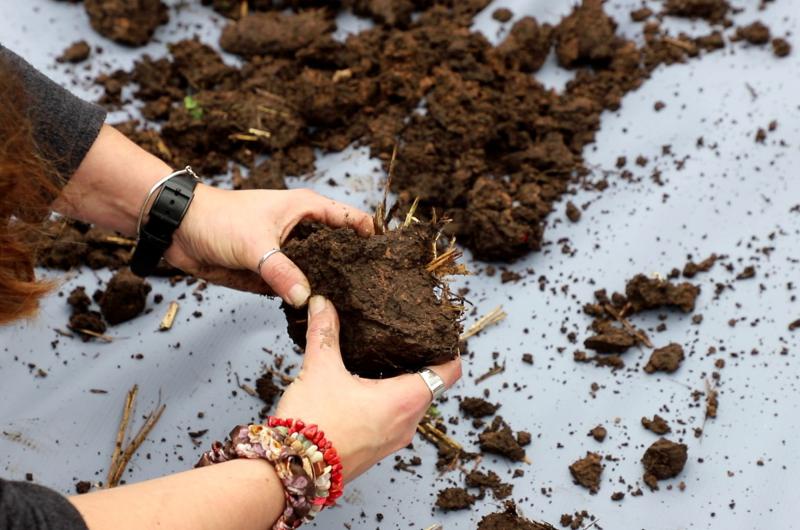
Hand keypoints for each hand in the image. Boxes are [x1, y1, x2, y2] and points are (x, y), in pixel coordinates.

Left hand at [166, 185, 373, 305]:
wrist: (180, 230)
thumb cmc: (219, 219)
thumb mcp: (254, 244)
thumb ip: (281, 272)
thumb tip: (305, 299)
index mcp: (309, 210)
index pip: (354, 221)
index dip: (373, 238)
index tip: (390, 263)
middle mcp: (305, 231)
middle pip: (342, 250)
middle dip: (356, 269)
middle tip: (379, 295)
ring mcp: (290, 254)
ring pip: (321, 273)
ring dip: (332, 288)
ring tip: (357, 311)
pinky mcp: (274, 274)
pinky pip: (298, 289)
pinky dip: (307, 300)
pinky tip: (322, 316)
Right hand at [275, 295, 461, 481]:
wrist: (291, 473)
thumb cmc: (313, 425)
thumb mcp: (320, 369)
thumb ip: (325, 332)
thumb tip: (324, 304)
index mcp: (406, 400)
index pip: (448, 372)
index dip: (447, 349)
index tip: (439, 333)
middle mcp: (407, 424)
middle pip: (430, 386)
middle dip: (420, 362)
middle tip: (404, 338)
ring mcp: (392, 441)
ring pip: (410, 404)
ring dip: (401, 382)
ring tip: (382, 357)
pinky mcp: (375, 450)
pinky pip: (393, 420)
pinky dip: (387, 401)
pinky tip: (364, 386)